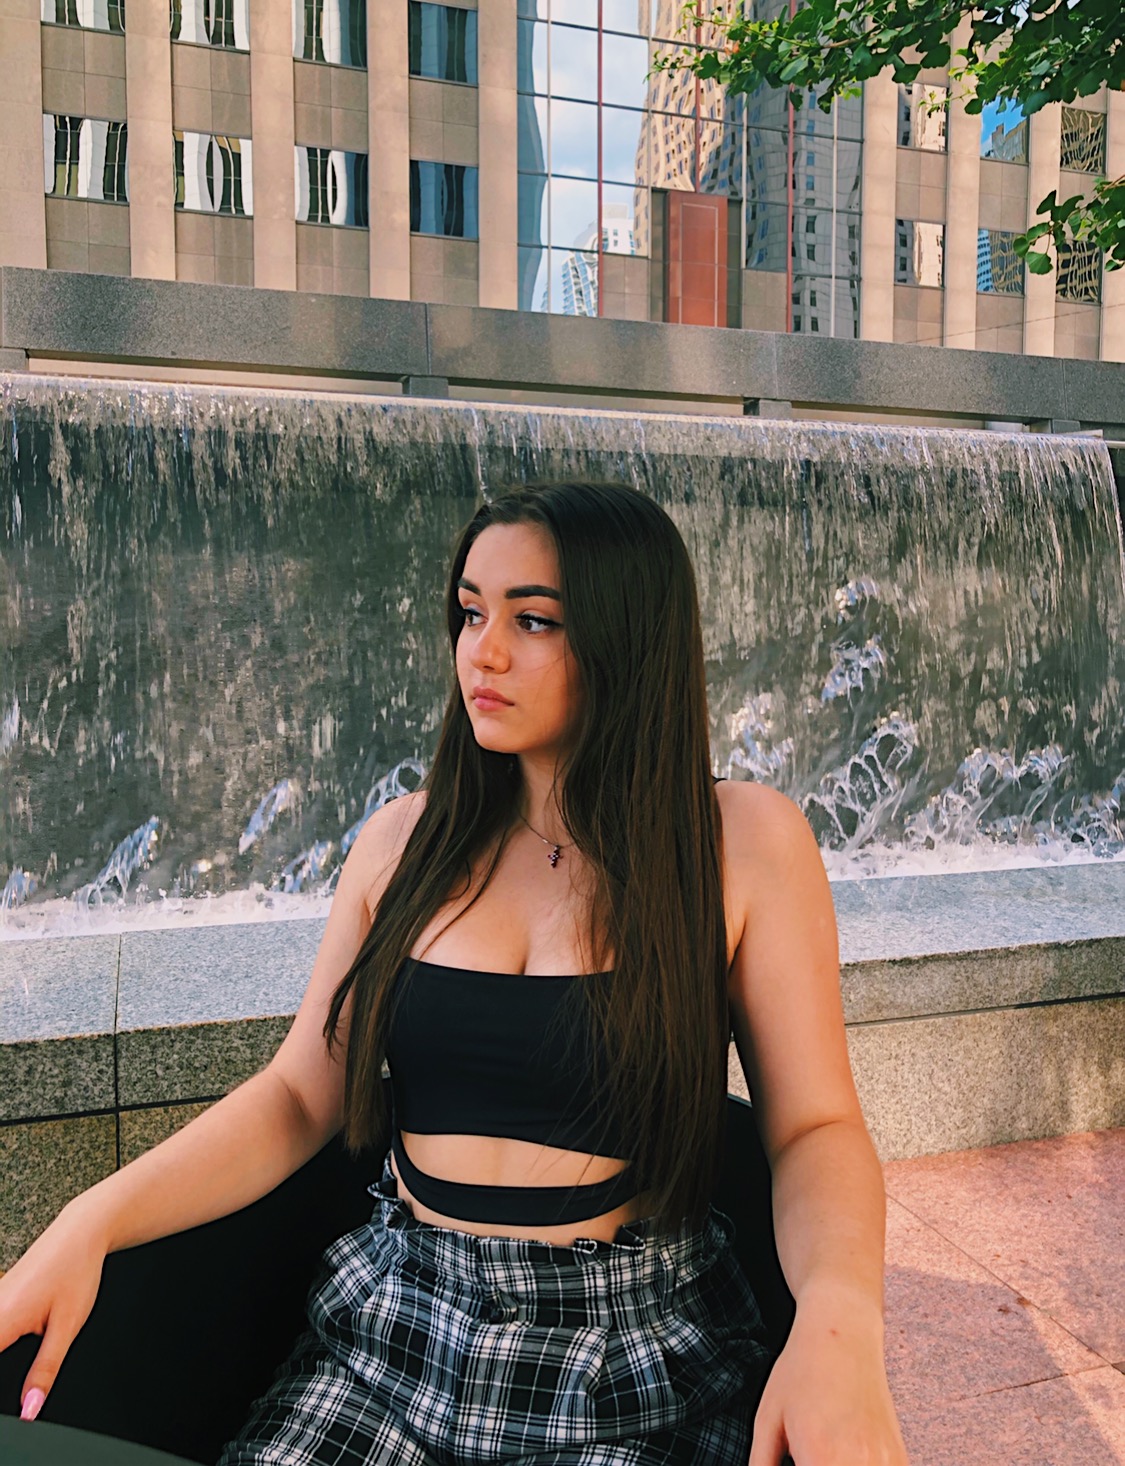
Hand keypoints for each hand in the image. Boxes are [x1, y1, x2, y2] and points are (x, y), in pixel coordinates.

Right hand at [0, 1202, 108, 1420]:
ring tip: (33, 1344)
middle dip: (1, 1373)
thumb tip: (30, 1409)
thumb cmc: (77, 1270)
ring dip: (2, 1356)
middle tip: (30, 1368)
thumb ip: (45, 1371)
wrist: (82, 1231)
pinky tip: (13, 1342)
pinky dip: (2, 1339)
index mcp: (0, 1320)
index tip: (7, 1404)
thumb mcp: (67, 1327)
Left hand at [748, 1296, 909, 1465]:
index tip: (795, 1465)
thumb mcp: (768, 1419)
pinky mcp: (900, 1459)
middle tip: (808, 1458)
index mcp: (821, 1457)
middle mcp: (859, 1464)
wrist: (843, 1331)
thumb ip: (762, 1465)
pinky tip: (845, 1459)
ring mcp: (886, 1463)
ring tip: (823, 1456)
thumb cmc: (800, 1371)